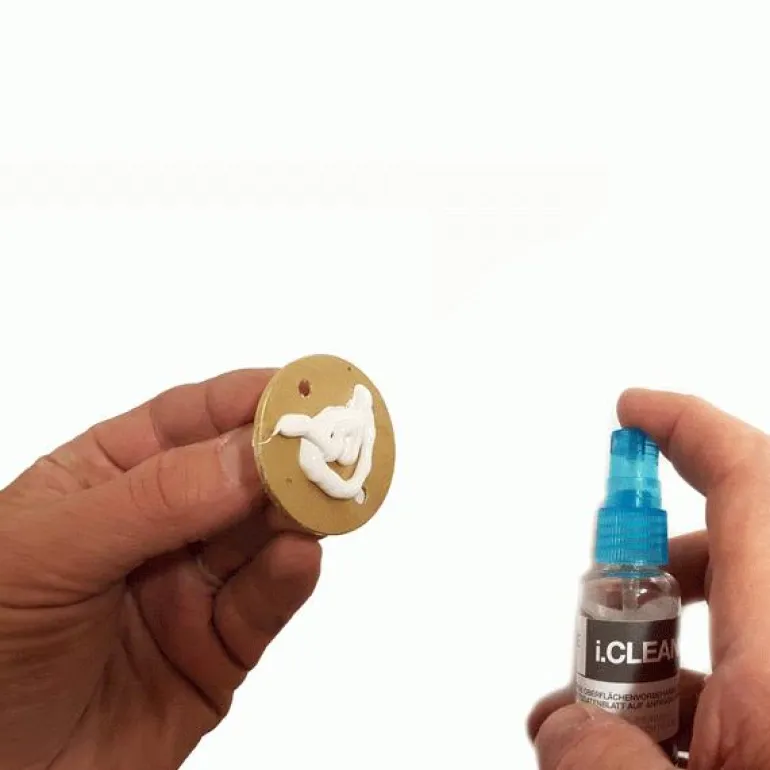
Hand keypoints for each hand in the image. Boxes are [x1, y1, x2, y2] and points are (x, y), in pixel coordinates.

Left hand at [0, 370, 321, 769]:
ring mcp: (191, 587)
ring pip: (263, 537)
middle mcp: (159, 526)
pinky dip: (288, 581)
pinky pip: (262, 607)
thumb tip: (248, 457)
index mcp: (107, 478)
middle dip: (288, 457)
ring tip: (328, 498)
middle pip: (239, 475)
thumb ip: (151, 502)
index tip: (306, 387)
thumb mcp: (49, 553)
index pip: (189, 421)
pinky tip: (299, 559)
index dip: (249, 398)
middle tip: (336, 442)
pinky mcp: (218, 650)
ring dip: (298, 514)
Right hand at [529, 388, 769, 768]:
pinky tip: (645, 748)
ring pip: (737, 620)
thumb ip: (593, 756)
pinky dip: (693, 691)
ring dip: (662, 644)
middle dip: (652, 562)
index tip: (634, 409)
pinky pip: (750, 675)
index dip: (689, 426)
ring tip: (604, 710)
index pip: (751, 484)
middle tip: (600, 608)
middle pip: (733, 550)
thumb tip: (561, 723)